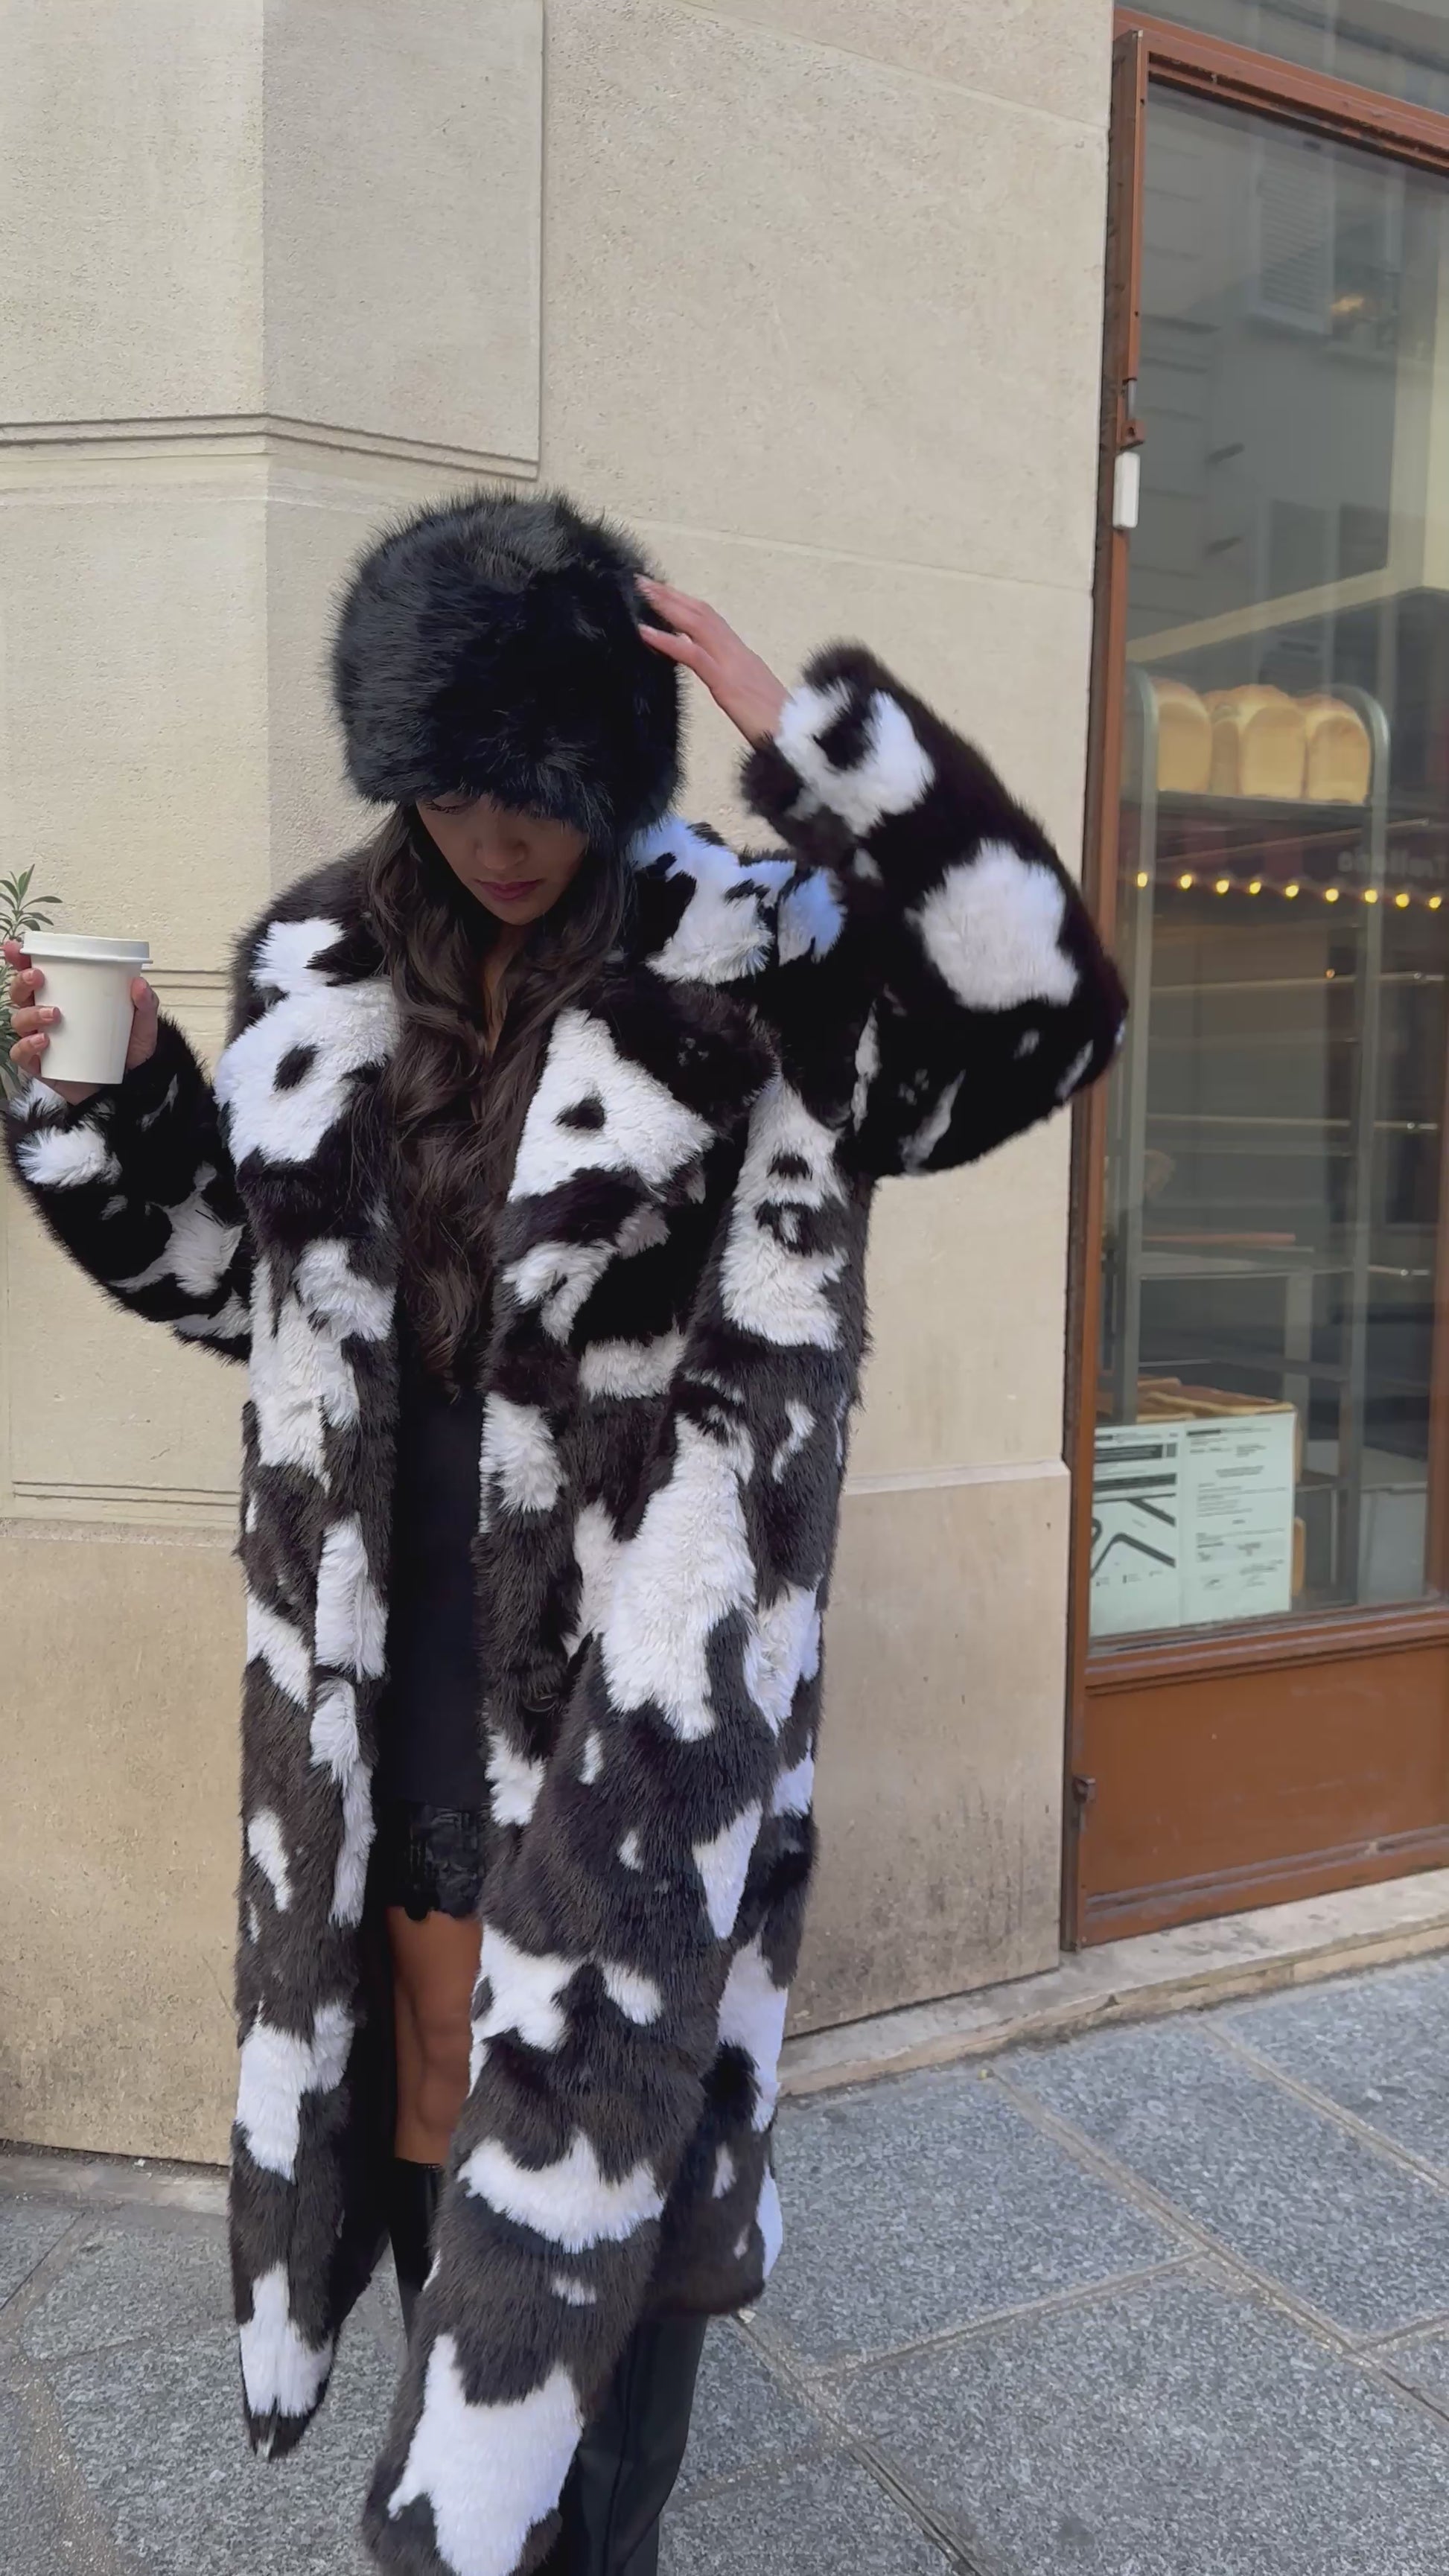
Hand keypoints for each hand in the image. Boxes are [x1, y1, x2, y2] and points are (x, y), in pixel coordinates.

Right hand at [4, 941, 158, 1103]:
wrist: (130, 1088)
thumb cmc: (128, 1050)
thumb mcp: (142, 1025)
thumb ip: (145, 1004)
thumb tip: (139, 984)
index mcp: (62, 997)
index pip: (35, 974)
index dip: (20, 959)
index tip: (15, 948)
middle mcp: (45, 1016)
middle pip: (19, 993)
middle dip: (22, 982)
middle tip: (38, 978)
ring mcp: (40, 1040)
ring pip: (18, 1020)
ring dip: (30, 1013)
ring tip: (55, 1014)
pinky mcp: (40, 1066)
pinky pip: (21, 1054)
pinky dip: (26, 1045)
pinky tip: (43, 1041)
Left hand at [637, 578, 787, 747]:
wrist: (799, 742)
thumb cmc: (777, 729)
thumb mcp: (751, 700)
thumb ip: (732, 683)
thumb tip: (716, 677)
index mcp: (744, 658)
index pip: (711, 621)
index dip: (687, 604)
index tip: (664, 592)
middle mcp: (739, 654)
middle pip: (703, 614)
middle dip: (673, 596)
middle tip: (644, 581)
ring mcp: (733, 666)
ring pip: (697, 624)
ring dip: (667, 605)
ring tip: (642, 591)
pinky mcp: (727, 684)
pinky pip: (693, 655)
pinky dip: (667, 640)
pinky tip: (645, 631)